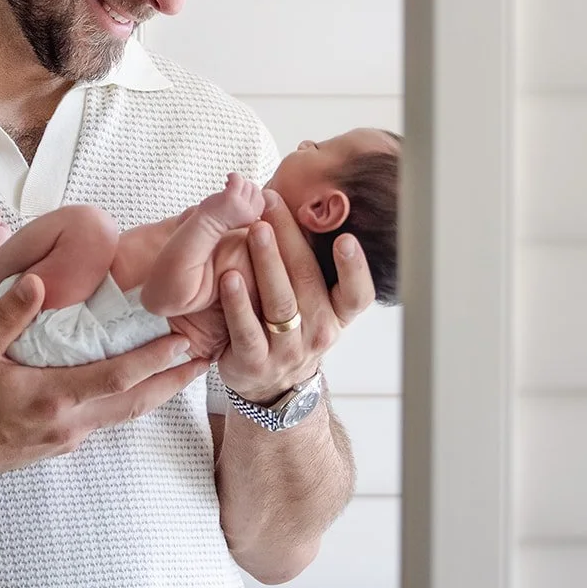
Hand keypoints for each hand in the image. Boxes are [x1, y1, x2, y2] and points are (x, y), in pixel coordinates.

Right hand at [0, 274, 209, 475]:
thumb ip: (8, 315)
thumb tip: (39, 281)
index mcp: (52, 397)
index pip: (116, 377)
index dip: (153, 360)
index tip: (182, 342)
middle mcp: (70, 423)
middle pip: (135, 402)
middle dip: (173, 381)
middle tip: (204, 360)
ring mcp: (69, 438)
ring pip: (125, 414)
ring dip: (157, 393)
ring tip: (184, 373)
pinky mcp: (63, 445)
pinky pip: (107, 420)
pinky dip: (131, 402)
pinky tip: (139, 387)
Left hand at [196, 172, 265, 231]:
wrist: (205, 225)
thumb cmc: (217, 218)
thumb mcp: (240, 213)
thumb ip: (248, 204)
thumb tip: (251, 187)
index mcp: (253, 217)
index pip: (260, 198)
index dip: (250, 193)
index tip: (240, 193)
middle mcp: (250, 213)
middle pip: (255, 189)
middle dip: (244, 186)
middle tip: (232, 189)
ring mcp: (241, 206)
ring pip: (247, 184)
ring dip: (236, 182)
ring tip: (227, 186)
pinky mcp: (232, 198)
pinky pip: (238, 179)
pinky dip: (233, 176)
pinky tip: (227, 178)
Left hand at [214, 189, 375, 403]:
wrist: (268, 384)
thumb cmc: (291, 327)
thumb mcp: (314, 302)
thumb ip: (312, 263)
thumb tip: (311, 204)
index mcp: (337, 314)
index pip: (357, 294)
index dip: (354, 268)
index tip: (345, 238)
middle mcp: (320, 332)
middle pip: (308, 282)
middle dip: (290, 237)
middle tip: (272, 203)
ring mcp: (288, 350)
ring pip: (280, 303)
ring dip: (267, 263)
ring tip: (255, 230)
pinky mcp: (255, 362)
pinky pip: (247, 330)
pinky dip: (238, 303)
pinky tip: (229, 276)